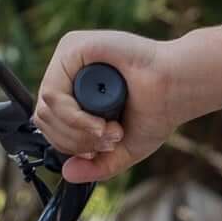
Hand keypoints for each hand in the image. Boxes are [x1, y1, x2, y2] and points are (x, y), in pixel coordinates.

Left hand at [33, 30, 191, 185]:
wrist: (177, 89)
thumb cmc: (156, 111)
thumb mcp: (121, 148)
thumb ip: (95, 164)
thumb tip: (67, 173)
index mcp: (74, 90)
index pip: (49, 124)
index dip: (72, 145)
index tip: (105, 146)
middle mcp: (67, 71)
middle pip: (43, 118)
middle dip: (76, 142)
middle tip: (110, 138)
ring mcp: (68, 57)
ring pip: (46, 108)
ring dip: (78, 132)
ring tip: (109, 130)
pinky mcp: (73, 47)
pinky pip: (54, 94)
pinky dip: (74, 118)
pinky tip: (101, 122)